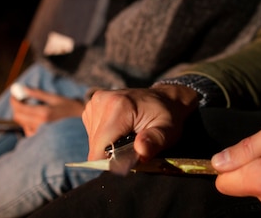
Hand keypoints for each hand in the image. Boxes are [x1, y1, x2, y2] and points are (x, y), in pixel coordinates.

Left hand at [10, 87, 84, 136]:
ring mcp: (41, 133)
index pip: (20, 108)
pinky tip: (38, 119)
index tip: (14, 95)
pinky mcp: (42, 138)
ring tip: (33, 109)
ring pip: (23, 124)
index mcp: (44, 113)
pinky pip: (29, 131)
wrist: (81, 122)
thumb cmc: (68, 107)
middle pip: (18, 117)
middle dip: (17, 108)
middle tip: (21, 101)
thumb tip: (22, 88)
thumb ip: (37, 94)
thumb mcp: (54, 98)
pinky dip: (29, 124)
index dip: (14, 101)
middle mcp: (41, 124)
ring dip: (24, 116)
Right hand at [82, 84, 198, 160]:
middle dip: (112, 153)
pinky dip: (105, 137)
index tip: (129, 161)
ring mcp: (95, 102)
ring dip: (108, 145)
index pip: (100, 147)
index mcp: (119, 106)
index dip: (111, 161)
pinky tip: (120, 130)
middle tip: (133, 146)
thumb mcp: (168, 131)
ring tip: (127, 136)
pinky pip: (93, 132)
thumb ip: (155, 141)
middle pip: (95, 146)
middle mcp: (102, 101)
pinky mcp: (92, 105)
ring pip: (93, 141)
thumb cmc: (167, 116)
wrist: (164, 98)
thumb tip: (141, 151)